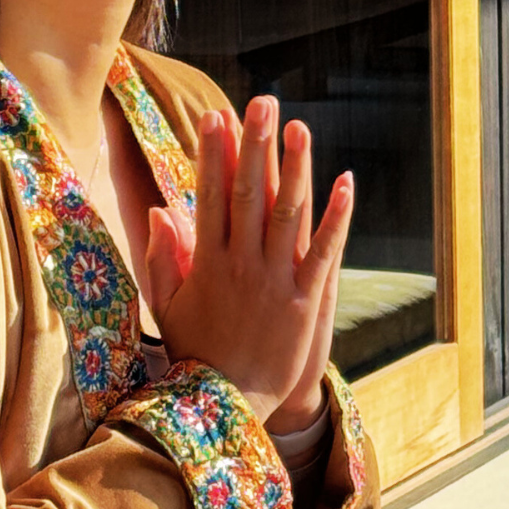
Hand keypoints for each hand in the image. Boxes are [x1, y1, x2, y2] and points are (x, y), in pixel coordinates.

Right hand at [142, 98, 351, 421]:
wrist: (229, 407)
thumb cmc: (197, 354)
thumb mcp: (168, 306)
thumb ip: (161, 258)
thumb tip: (161, 210)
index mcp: (206, 263)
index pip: (208, 196)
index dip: (213, 153)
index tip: (215, 117)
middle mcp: (240, 265)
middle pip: (248, 193)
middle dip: (254, 145)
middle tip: (260, 101)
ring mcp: (275, 282)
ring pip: (287, 214)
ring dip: (295, 168)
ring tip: (300, 126)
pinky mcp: (306, 301)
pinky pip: (324, 252)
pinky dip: (336, 217)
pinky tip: (347, 182)